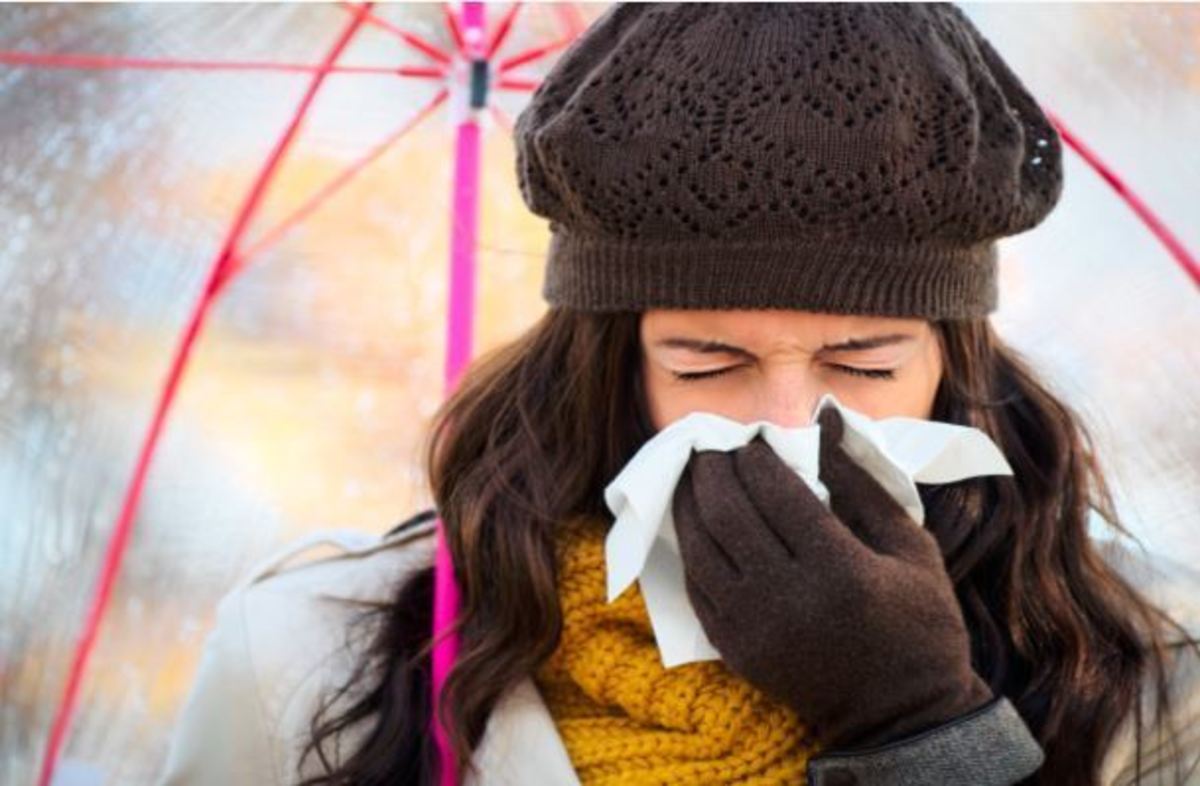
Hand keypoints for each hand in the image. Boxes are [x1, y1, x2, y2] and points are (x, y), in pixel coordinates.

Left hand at [670, 406, 993, 750]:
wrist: (901, 714)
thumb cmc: (919, 622)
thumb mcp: (910, 547)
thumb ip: (861, 482)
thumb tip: (825, 419)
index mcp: (839, 569)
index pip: (776, 492)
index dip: (755, 457)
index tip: (752, 438)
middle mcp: (788, 598)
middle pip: (729, 514)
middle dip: (713, 470)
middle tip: (710, 445)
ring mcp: (755, 628)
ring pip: (700, 548)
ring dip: (690, 503)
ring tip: (694, 475)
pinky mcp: (736, 650)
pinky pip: (697, 587)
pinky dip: (691, 548)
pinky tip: (694, 523)